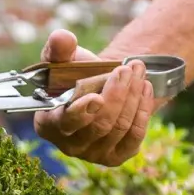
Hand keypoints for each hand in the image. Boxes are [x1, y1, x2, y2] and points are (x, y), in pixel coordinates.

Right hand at [31, 29, 153, 167]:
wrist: (99, 89)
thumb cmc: (75, 76)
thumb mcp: (65, 59)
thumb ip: (60, 48)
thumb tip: (62, 38)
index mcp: (49, 124)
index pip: (65, 123)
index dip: (81, 113)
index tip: (97, 97)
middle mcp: (69, 145)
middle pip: (99, 125)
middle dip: (117, 94)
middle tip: (128, 69)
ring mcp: (94, 154)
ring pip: (119, 127)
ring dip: (133, 97)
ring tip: (138, 71)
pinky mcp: (117, 156)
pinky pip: (134, 136)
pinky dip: (143, 110)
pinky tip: (145, 88)